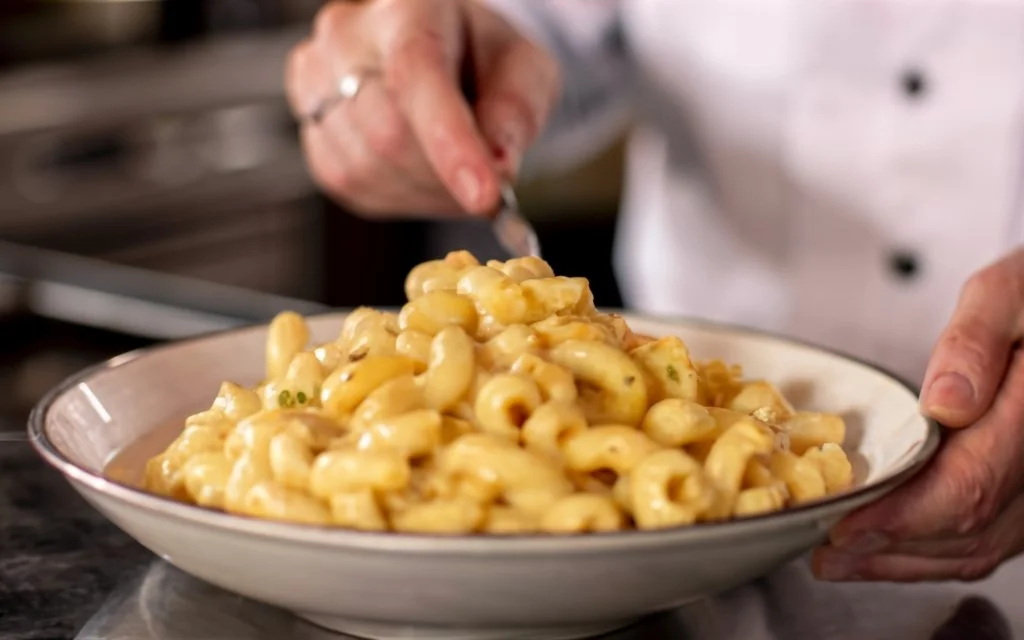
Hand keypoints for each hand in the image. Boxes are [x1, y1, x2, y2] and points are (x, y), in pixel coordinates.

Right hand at [285, 0, 559, 217]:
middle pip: (389, 133)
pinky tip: (429, 177)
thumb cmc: (482, 58)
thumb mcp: (523, 67)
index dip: (450, 143)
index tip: (485, 196)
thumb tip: (499, 165)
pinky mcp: (315, 139)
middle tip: (492, 184)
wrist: (441, 56)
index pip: (416, 76)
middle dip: (448, 174)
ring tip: (460, 170)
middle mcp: (345, 40)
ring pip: (372, 169)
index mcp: (404, 8)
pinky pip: (358, 189)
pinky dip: (407, 199)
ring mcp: (316, 89)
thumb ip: (517, 109)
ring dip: (432, 191)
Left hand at [813, 248, 1023, 581]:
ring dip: (903, 560)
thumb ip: (977, 340)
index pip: (969, 484)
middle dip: (889, 546)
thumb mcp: (1009, 293)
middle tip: (824, 552)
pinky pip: (989, 541)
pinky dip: (931, 554)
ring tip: (839, 559)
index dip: (902, 515)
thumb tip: (946, 402)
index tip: (845, 525)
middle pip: (970, 528)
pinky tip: (887, 552)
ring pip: (979, 546)